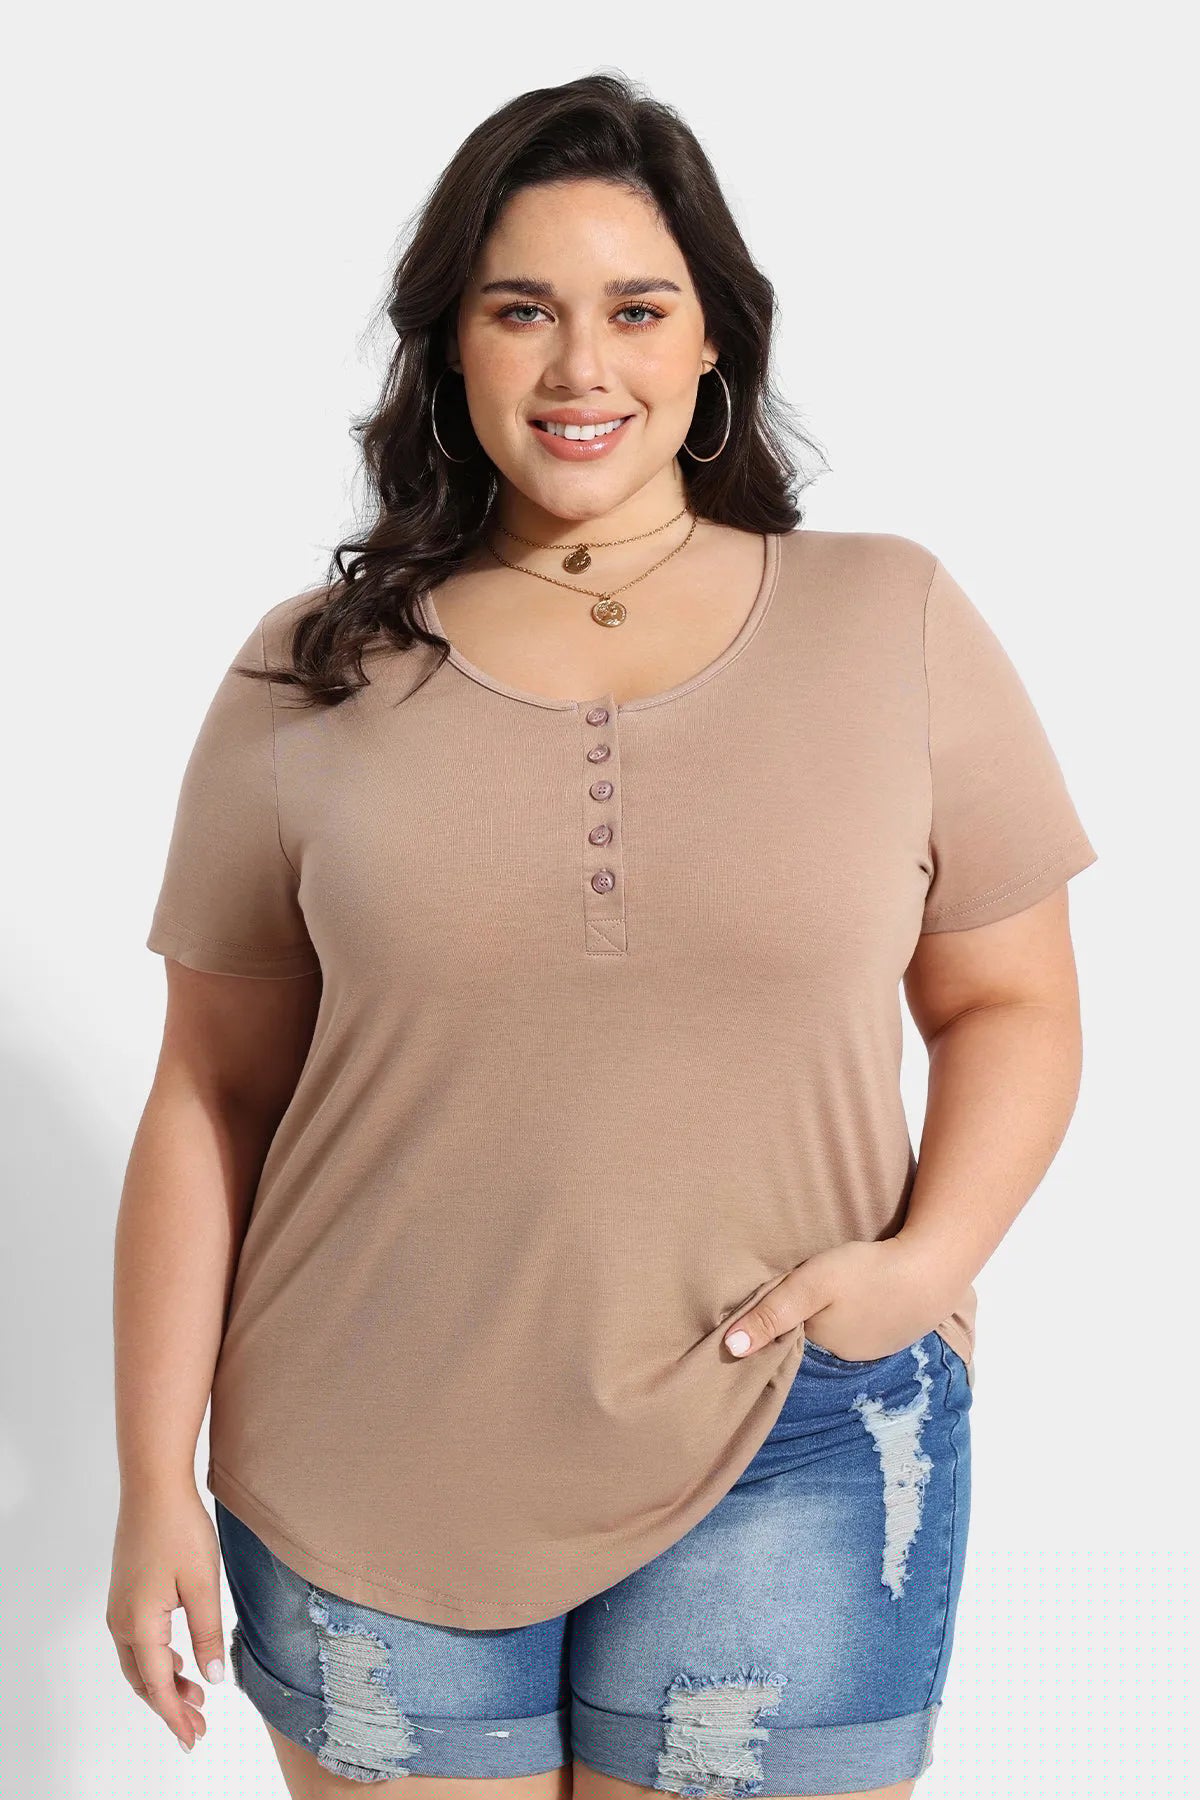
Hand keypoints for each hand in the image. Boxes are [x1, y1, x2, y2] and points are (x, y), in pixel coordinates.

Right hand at [107, 1484, 226, 1752]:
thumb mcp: (203, 1584)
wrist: (153, 1487)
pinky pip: (137, 1643)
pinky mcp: (126, 1594)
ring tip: (196, 1698)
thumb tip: (213, 1678)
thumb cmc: (179, 1529)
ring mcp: (120, 1608)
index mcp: (140, 1625)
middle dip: (170, 1707)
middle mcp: (122, 1622)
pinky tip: (180, 1660)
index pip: (159, 1686)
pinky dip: (157, 1661)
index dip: (177, 1716)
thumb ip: (208, 1634)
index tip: (193, 1738)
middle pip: (144, 1681)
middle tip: (198, 1727)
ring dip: (164, 1684)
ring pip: (139, 1663)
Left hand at [722, 1236, 950, 1360]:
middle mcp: (848, 1356)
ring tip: (836, 1285)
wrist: (934, 1269)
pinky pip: (867, 1321)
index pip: (788, 1337)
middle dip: (806, 1315)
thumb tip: (731, 1348)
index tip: (772, 1297)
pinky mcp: (898, 1329)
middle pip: (815, 1333)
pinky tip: (864, 1290)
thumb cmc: (867, 1274)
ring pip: (842, 1328)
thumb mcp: (812, 1285)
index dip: (778, 1317)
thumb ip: (772, 1312)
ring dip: (835, 1311)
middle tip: (807, 1282)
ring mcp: (877, 1346)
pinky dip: (861, 1308)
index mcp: (824, 1347)